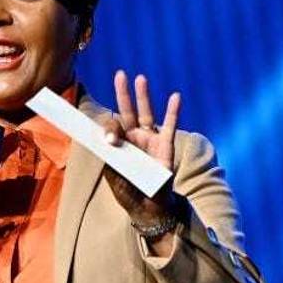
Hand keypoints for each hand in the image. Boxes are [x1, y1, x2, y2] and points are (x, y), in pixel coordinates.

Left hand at [99, 70, 180, 225]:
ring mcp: (150, 140)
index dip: (110, 128)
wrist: (149, 207)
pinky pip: (170, 126)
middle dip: (123, 94)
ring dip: (143, 96)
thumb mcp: (114, 176)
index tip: (110, 139)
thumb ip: (110, 158)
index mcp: (118, 144)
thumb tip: (106, 139)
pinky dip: (173, 112)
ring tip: (140, 79)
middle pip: (127, 111)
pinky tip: (175, 97)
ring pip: (146, 114)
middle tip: (120, 75)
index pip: (112, 125)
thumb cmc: (129, 192)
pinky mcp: (166, 145)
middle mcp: (134, 138)